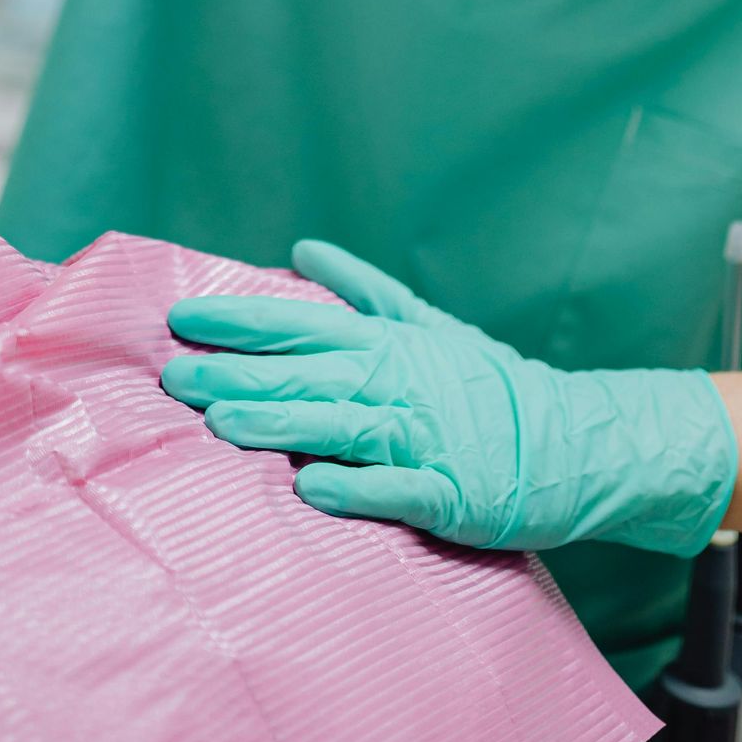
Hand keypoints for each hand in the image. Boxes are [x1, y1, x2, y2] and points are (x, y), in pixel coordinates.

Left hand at [163, 239, 736, 560]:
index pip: (299, 326)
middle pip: (306, 376)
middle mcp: (398, 383)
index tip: (180, 320)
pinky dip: (355, 488)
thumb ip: (360, 289)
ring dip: (281, 427)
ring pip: (341, 427)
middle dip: (237, 376)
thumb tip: (302, 248)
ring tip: (222, 427)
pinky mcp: (448, 493)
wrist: (568, 440)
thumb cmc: (485, 383)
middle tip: (173, 377)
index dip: (239, 322)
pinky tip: (311, 489)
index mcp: (387, 343)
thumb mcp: (424, 323)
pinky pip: (397, 491)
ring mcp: (423, 437)